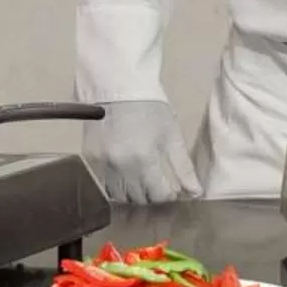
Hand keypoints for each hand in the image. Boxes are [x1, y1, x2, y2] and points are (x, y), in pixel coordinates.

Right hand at [81, 98, 198, 204]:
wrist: (118, 87)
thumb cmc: (151, 108)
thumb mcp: (172, 135)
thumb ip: (183, 167)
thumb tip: (195, 193)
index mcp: (144, 159)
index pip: (158, 195)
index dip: (169, 195)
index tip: (172, 188)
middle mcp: (121, 167)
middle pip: (139, 199)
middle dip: (152, 196)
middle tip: (159, 184)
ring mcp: (102, 165)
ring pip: (119, 196)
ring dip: (133, 195)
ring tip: (142, 181)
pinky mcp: (90, 160)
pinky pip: (104, 185)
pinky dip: (116, 186)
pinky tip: (125, 175)